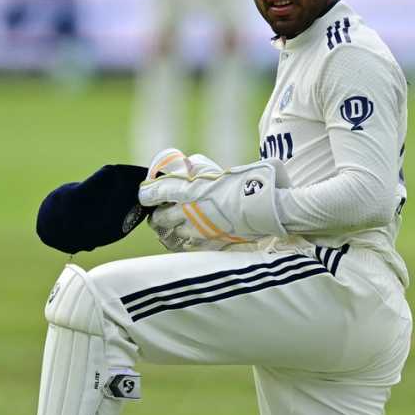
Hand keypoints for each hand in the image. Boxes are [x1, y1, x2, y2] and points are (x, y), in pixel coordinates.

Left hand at [139, 156, 288, 246]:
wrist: (270, 208)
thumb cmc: (254, 182)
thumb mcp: (225, 170)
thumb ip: (206, 172)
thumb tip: (197, 168)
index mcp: (191, 189)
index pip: (157, 192)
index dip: (147, 194)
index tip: (144, 195)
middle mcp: (191, 210)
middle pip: (161, 218)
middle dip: (157, 216)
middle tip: (158, 214)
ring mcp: (201, 229)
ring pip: (174, 234)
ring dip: (170, 231)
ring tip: (172, 228)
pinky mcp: (212, 242)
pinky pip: (190, 246)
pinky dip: (185, 243)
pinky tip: (187, 240)